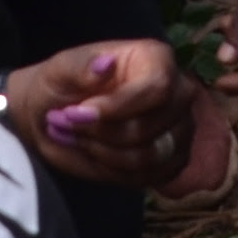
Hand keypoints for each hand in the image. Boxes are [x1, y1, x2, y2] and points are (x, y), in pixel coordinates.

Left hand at [13, 37, 204, 188]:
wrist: (56, 116)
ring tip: (74, 137)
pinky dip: (109, 171)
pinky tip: (92, 153)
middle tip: (65, 124)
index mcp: (158, 59)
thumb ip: (81, 66)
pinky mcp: (171, 162)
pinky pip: (143, 178)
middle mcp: (179, 93)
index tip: (77, 113)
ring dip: (99, 152)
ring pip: (144, 158)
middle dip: (98, 133)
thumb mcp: (61, 68)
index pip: (157, 88)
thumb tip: (104, 64)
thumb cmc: (62, 84)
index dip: (116, 107)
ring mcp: (180, 130)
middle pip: (147, 128)